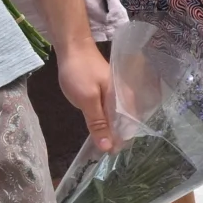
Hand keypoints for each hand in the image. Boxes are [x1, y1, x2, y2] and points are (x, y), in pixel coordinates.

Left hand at [56, 35, 119, 151]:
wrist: (72, 47)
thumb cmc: (80, 72)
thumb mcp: (87, 100)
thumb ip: (98, 124)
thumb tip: (108, 148)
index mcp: (125, 100)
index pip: (129, 128)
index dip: (120, 142)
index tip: (108, 154)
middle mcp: (125, 98)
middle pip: (125, 125)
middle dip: (116, 139)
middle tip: (101, 152)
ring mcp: (117, 95)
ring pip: (117, 119)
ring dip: (110, 131)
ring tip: (99, 144)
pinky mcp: (108, 94)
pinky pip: (111, 112)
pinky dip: (106, 121)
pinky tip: (98, 127)